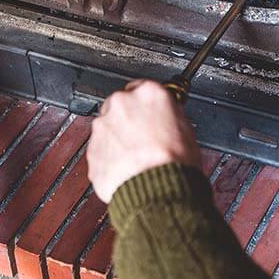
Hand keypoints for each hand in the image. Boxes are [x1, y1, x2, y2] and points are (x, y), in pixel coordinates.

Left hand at [87, 79, 200, 201]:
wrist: (156, 190)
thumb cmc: (173, 162)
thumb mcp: (186, 128)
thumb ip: (169, 113)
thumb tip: (166, 114)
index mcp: (147, 93)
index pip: (142, 88)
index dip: (147, 105)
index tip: (149, 113)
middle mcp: (121, 104)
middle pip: (121, 106)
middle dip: (129, 120)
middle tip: (144, 138)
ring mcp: (103, 127)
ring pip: (108, 128)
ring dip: (119, 139)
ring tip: (136, 157)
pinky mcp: (92, 149)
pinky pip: (101, 150)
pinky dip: (110, 158)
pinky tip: (127, 168)